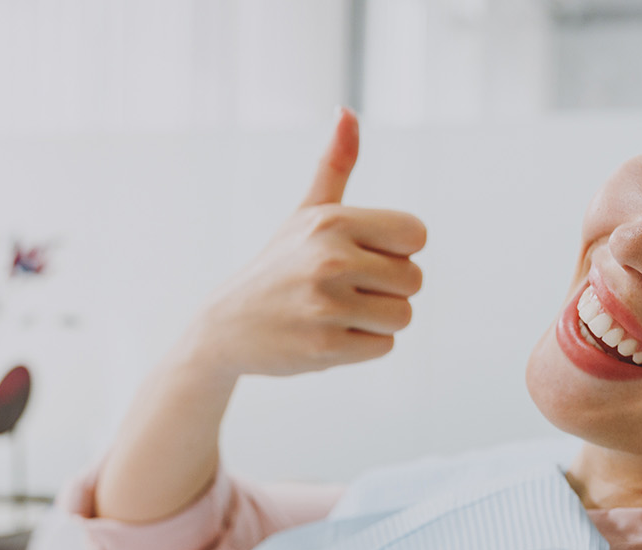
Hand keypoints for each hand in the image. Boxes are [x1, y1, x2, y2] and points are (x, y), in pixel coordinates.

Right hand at [180, 107, 426, 377]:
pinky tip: (329, 334)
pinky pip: (384, 346)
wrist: (226, 327)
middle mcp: (330, 260)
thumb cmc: (279, 266)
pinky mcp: (326, 347)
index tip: (363, 255)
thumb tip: (347, 110)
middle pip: (414, 280)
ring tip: (338, 312)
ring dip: (377, 319)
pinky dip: (363, 345)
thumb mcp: (306, 213)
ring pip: (402, 316)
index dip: (396, 249)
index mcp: (332, 222)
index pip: (415, 234)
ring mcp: (327, 306)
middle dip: (387, 289)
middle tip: (346, 289)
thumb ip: (334, 164)